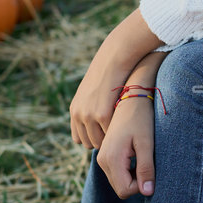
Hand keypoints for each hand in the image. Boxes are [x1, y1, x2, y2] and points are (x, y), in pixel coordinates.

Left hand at [70, 9, 162, 149]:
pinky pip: (110, 134)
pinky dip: (118, 133)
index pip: (78, 139)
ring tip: (123, 133)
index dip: (93, 139)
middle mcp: (78, 114)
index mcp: (75, 109)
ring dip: (111, 139)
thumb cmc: (109, 73)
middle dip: (103, 141)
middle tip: (117, 136)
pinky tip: (127, 126)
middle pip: (89, 143)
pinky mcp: (101, 115)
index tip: (107, 135)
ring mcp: (88, 115)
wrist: (114, 59)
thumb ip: (91, 106)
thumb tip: (98, 119)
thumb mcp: (93, 91)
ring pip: (99, 142)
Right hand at [96, 96, 156, 198]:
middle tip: (146, 160)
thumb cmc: (141, 119)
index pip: (125, 190)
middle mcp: (102, 160)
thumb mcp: (147, 144)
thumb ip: (146, 168)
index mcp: (111, 158)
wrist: (130, 99)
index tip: (150, 167)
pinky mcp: (104, 155)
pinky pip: (116, 173)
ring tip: (141, 155)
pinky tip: (135, 154)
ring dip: (133, 176)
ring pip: (118, 182)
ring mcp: (101, 158)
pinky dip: (128, 170)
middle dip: (137, 181)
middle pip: (120, 188)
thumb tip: (148, 192)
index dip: (141, 185)